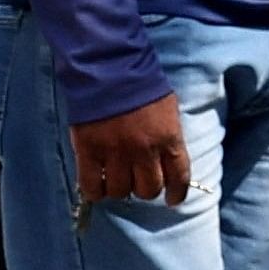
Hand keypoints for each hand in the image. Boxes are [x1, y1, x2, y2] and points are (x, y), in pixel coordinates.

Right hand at [69, 93, 191, 204]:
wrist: (111, 70)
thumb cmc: (143, 87)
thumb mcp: (168, 111)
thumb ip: (168, 139)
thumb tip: (167, 163)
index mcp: (169, 138)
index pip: (179, 178)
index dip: (176, 193)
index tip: (172, 199)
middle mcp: (144, 151)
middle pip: (148, 189)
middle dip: (145, 188)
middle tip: (138, 179)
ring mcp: (115, 153)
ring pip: (120, 191)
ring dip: (120, 188)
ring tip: (116, 177)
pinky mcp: (89, 153)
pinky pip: (92, 186)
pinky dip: (95, 191)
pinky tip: (97, 184)